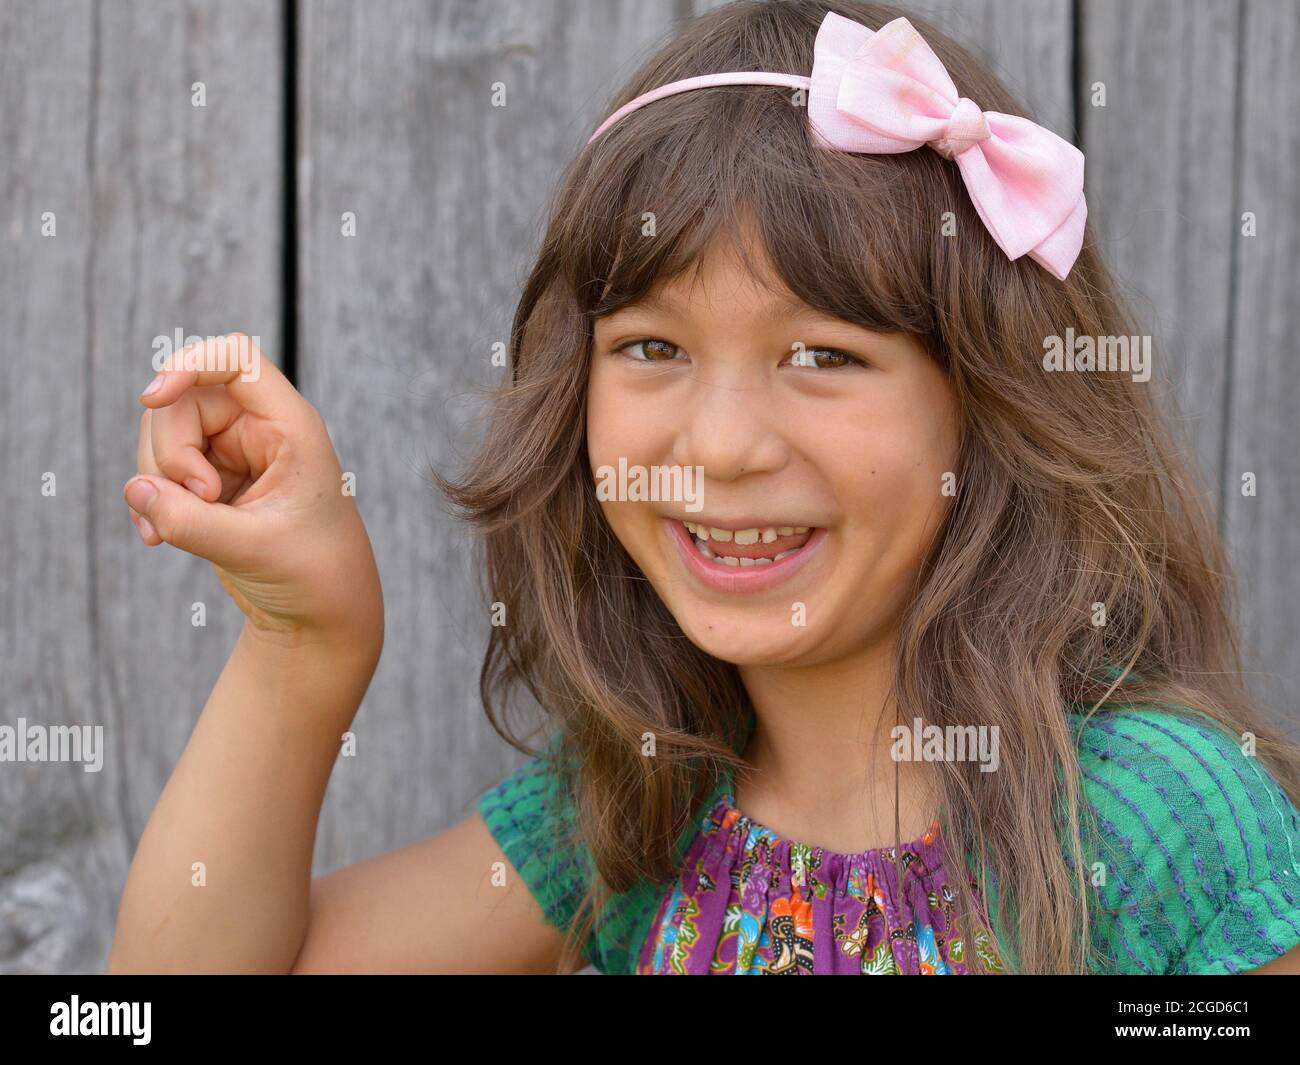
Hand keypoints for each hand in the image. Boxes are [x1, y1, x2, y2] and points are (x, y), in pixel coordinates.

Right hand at [124, 334, 382, 645]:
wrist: (319, 614)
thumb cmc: (312, 575)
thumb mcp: (253, 550)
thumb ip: (192, 522)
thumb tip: (137, 489)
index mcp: (291, 428)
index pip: (238, 360)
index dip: (190, 364)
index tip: (152, 398)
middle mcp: (262, 431)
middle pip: (185, 401)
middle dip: (168, 453)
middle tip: (196, 504)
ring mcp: (234, 454)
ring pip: (165, 434)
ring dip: (154, 478)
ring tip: (167, 532)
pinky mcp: (212, 481)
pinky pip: (162, 469)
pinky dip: (152, 498)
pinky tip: (155, 536)